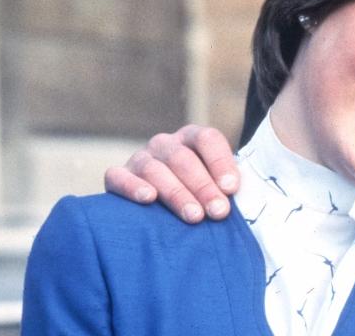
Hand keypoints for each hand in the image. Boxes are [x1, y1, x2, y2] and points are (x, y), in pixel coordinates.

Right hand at [103, 125, 239, 222]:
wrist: (159, 210)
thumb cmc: (198, 197)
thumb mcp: (215, 184)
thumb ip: (226, 185)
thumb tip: (238, 195)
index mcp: (192, 137)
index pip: (207, 139)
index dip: (220, 162)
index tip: (232, 189)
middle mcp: (165, 144)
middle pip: (183, 158)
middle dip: (203, 186)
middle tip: (219, 212)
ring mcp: (140, 158)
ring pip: (155, 169)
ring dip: (177, 193)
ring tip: (194, 216)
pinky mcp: (117, 176)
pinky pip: (119, 177)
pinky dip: (132, 186)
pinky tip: (147, 199)